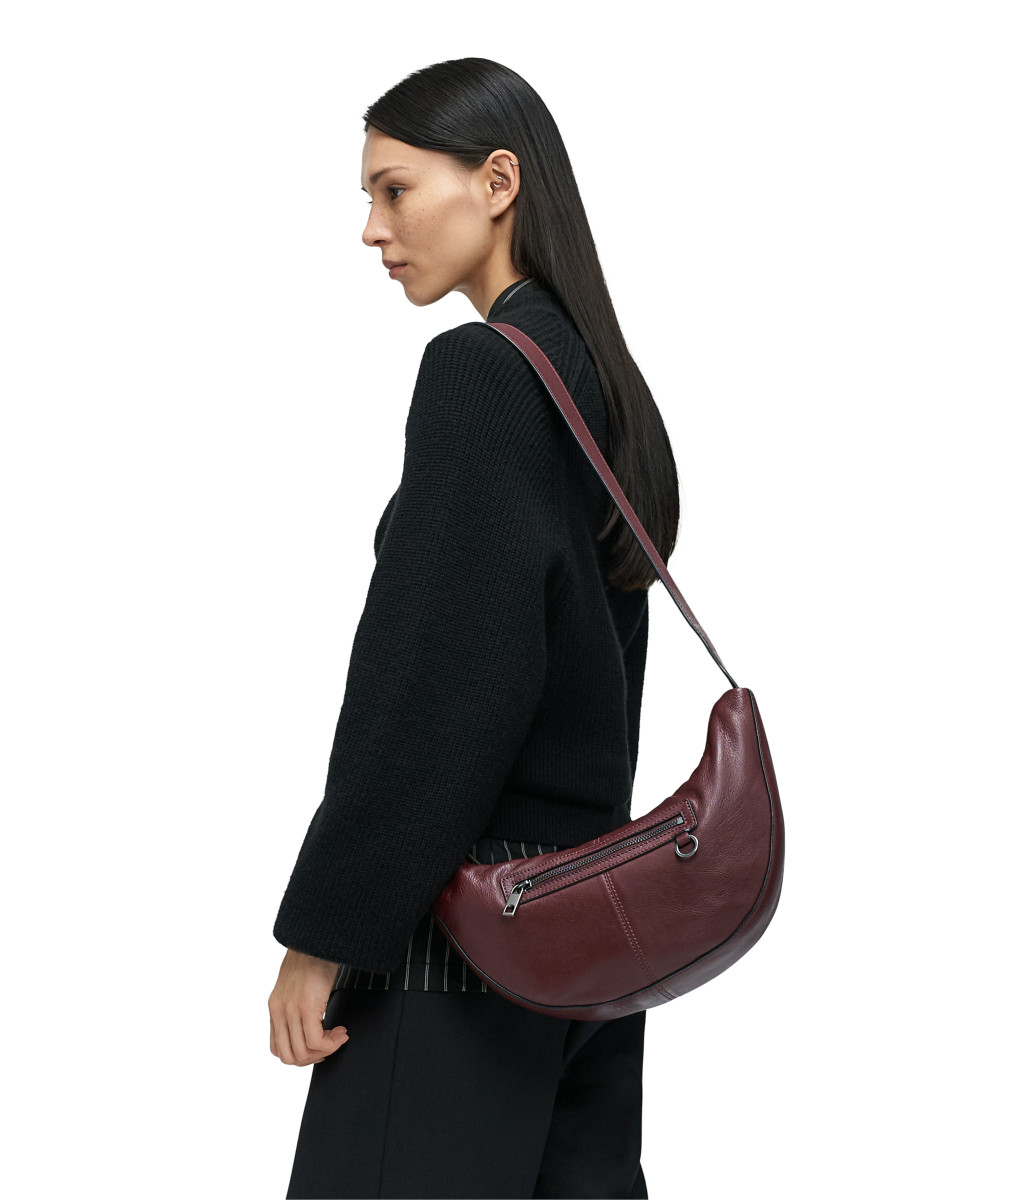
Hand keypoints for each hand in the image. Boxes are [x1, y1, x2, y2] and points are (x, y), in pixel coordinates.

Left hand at [269, 948, 349, 1064]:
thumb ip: (296, 1005)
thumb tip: (310, 1024)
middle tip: (330, 1046)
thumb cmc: (312, 957)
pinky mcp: (306, 1007)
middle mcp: (279, 1011)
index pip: (278, 1048)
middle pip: (289, 1056)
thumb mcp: (297, 985)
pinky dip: (332, 1043)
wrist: (317, 939)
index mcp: (275, 1008)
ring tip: (338, 1037)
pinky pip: (316, 1041)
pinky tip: (341, 1032)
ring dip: (325, 1051)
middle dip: (313, 1058)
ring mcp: (291, 1010)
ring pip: (303, 1052)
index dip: (300, 1055)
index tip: (318, 1047)